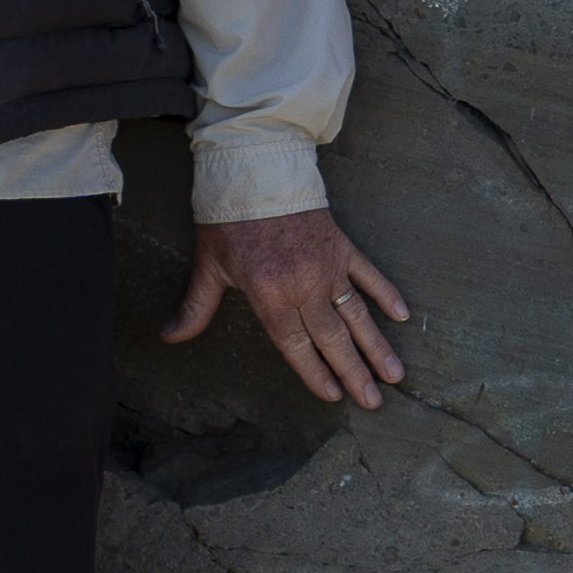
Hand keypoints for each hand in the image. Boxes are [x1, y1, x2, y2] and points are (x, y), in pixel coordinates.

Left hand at [169, 207, 412, 406]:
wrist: (255, 170)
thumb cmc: (228, 220)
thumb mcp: (208, 265)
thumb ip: (196, 307)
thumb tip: (169, 337)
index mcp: (269, 293)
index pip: (295, 343)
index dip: (313, 371)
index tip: (332, 396)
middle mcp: (303, 283)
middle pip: (333, 336)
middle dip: (354, 372)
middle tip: (373, 402)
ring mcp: (327, 265)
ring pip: (356, 313)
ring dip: (376, 345)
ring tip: (395, 375)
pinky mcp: (341, 246)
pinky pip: (369, 275)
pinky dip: (386, 294)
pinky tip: (402, 316)